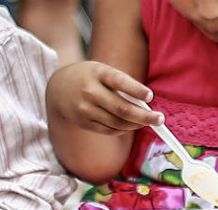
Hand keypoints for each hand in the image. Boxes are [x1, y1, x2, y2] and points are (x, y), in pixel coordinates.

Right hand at [47, 61, 163, 134]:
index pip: (119, 81)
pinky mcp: (84, 122)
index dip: (136, 89)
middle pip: (121, 108)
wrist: (58, 89)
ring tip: (149, 121)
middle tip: (160, 119)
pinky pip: (108, 130)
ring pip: (117, 122)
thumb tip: (145, 103)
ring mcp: (85, 109)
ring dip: (136, 124)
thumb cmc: (88, 77)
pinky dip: (123, 129)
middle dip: (144, 116)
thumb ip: (121, 83)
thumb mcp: (102, 71)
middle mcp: (90, 92)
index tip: (150, 97)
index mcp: (97, 73)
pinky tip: (131, 125)